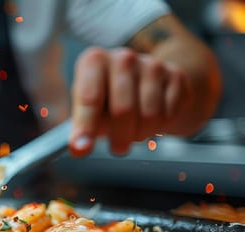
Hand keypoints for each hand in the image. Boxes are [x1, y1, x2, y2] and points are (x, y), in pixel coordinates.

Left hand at [68, 46, 191, 156]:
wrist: (145, 85)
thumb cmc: (106, 100)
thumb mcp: (88, 109)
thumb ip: (82, 128)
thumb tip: (79, 149)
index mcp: (94, 61)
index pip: (90, 98)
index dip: (86, 126)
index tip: (81, 149)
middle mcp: (123, 58)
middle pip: (123, 109)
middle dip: (120, 137)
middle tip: (117, 149)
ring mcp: (152, 64)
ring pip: (149, 115)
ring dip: (141, 134)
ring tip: (133, 133)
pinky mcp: (176, 75)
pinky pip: (169, 114)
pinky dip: (160, 127)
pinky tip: (151, 122)